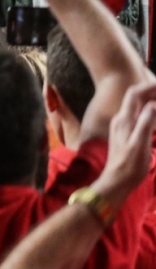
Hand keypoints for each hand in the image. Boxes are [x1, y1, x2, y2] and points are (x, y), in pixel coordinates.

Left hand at [95, 81, 155, 203]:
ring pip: (139, 107)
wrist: (116, 181)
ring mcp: (123, 126)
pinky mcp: (126, 134)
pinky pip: (139, 117)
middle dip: (152, 93)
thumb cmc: (129, 165)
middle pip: (137, 98)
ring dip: (152, 102)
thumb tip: (152, 104)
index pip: (134, 94)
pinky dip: (150, 114)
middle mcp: (121, 119)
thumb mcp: (139, 144)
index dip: (149, 87)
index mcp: (124, 119)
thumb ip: (145, 123)